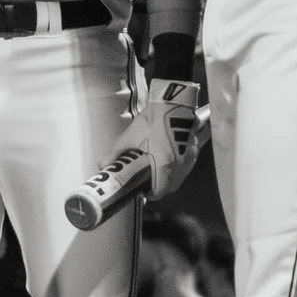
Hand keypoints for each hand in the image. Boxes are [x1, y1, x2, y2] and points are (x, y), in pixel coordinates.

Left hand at [122, 79, 206, 199]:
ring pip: (179, 177)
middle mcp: (179, 164)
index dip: (151, 194)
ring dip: (169, 178)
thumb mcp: (132, 136)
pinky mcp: (193, 149)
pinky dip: (176, 168)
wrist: (174, 101)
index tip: (143, 191)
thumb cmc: (155, 117)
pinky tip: (167, 159)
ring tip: (156, 171)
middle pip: (170, 186)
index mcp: (165, 165)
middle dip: (159, 187)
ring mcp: (188, 157)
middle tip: (147, 182)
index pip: (160, 191)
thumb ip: (116, 151)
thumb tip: (103, 163)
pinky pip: (185, 166)